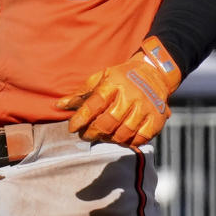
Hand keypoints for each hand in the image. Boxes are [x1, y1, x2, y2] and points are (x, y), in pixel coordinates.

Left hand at [57, 36, 180, 147]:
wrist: (153, 73)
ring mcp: (145, 107)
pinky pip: (140, 138)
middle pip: (107, 122)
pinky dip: (128, 142)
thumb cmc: (122, 78)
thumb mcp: (100, 79)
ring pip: (123, 133)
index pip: (94, 104)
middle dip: (92, 132)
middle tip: (86, 135)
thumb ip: (81, 94)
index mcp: (114, 83)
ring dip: (109, 139)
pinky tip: (121, 137)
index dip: (80, 119)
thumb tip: (58, 106)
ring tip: (103, 136)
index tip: (72, 128)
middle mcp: (131, 95)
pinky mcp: (157, 118)